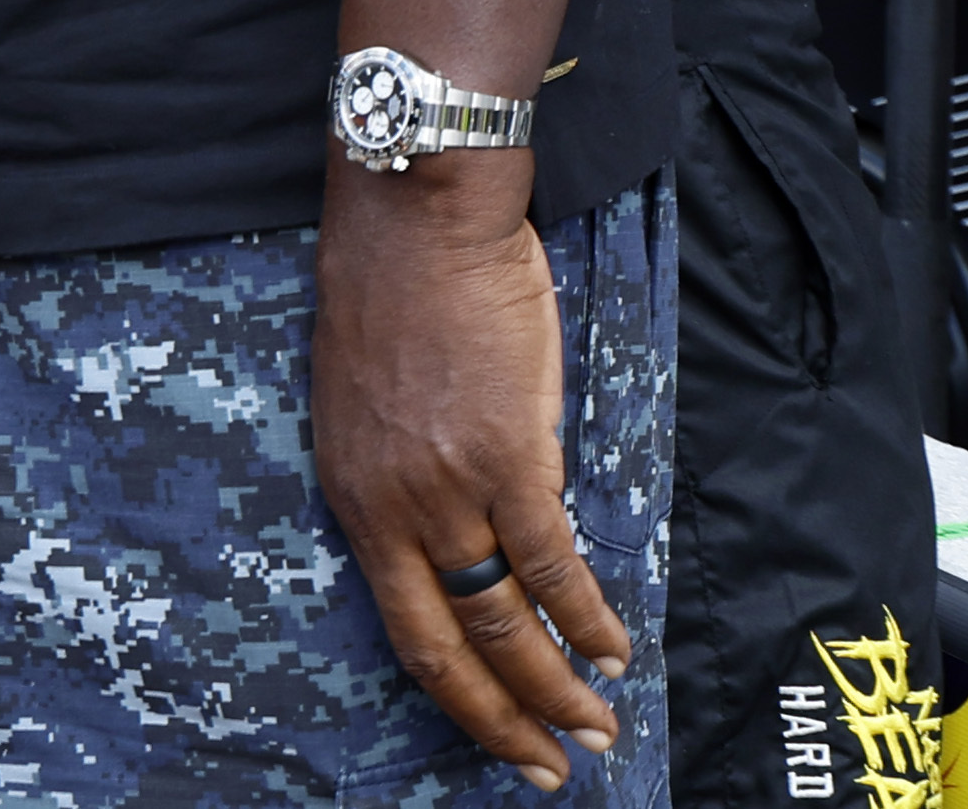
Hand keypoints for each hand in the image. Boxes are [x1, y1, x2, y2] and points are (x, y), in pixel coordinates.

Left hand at [310, 160, 627, 792]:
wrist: (416, 214)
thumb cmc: (397, 291)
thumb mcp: (368, 404)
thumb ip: (407, 476)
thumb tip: (463, 532)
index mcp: (353, 495)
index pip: (405, 629)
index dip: (457, 697)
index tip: (498, 739)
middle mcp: (392, 506)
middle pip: (452, 645)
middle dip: (507, 718)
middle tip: (555, 766)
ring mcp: (448, 485)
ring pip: (507, 617)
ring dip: (560, 682)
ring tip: (600, 723)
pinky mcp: (508, 454)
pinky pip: (554, 560)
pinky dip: (589, 613)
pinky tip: (614, 646)